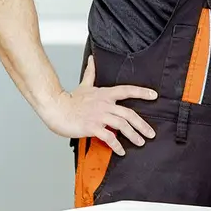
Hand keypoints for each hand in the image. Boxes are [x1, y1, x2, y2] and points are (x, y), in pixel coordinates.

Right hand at [40, 56, 157, 155]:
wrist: (56, 109)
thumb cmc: (70, 99)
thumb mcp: (84, 85)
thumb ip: (91, 73)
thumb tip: (92, 59)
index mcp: (105, 94)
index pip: (127, 90)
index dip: (141, 92)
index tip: (154, 96)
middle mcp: (105, 104)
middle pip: (129, 113)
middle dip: (142, 125)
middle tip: (151, 134)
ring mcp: (99, 116)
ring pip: (122, 125)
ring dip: (133, 135)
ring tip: (140, 142)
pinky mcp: (92, 127)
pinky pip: (109, 137)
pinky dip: (116, 145)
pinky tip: (121, 151)